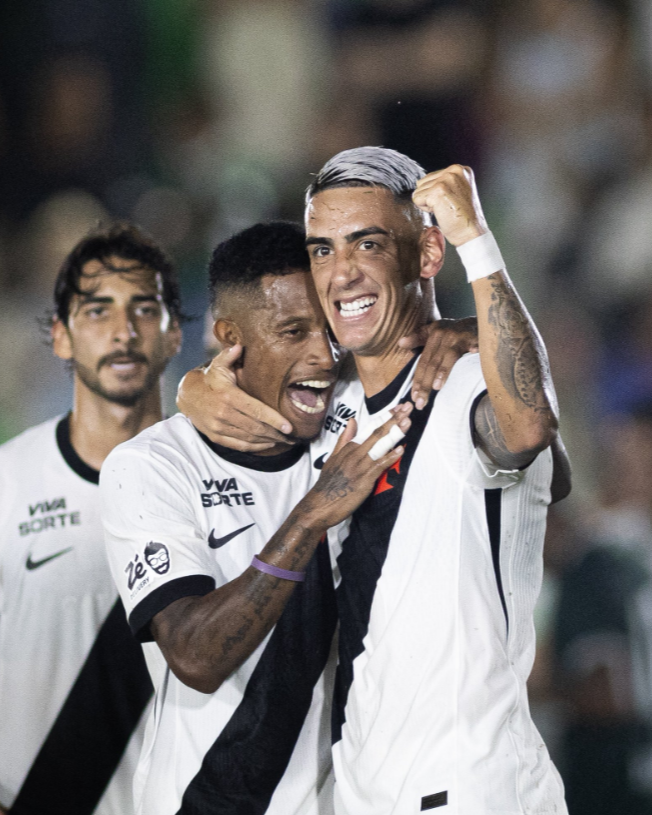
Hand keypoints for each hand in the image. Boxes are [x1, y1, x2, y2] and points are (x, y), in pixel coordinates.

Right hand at [176, 345, 292, 451]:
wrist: (187, 396)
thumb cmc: (210, 379)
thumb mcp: (218, 365)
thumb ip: (229, 356)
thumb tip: (239, 346)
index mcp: (228, 396)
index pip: (256, 411)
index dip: (274, 420)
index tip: (289, 426)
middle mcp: (223, 414)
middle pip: (256, 427)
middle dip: (276, 433)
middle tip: (292, 436)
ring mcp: (219, 427)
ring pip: (249, 438)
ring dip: (269, 441)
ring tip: (284, 440)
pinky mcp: (216, 436)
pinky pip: (239, 445)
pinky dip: (256, 447)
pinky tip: (268, 443)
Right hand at [304, 405, 411, 528]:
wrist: (320, 504)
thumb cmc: (329, 483)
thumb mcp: (334, 457)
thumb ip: (345, 439)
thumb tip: (352, 420)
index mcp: (349, 447)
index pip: (371, 427)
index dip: (386, 416)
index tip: (399, 407)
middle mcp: (355, 453)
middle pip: (377, 432)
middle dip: (395, 419)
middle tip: (408, 407)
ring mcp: (359, 466)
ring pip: (380, 446)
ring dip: (395, 433)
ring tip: (408, 421)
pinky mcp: (364, 480)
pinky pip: (379, 466)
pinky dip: (390, 457)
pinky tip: (401, 450)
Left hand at [399, 317, 478, 407]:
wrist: (476, 321)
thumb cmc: (453, 329)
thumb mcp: (433, 330)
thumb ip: (417, 338)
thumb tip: (400, 343)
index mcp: (433, 336)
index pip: (423, 361)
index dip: (418, 379)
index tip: (413, 396)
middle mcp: (444, 336)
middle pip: (433, 363)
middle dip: (426, 384)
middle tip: (421, 402)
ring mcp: (459, 336)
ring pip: (449, 357)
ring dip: (443, 372)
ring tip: (436, 388)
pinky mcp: (474, 337)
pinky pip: (474, 344)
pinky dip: (474, 348)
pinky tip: (474, 352)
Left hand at [412, 164, 487, 246]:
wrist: (471, 232)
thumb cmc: (462, 217)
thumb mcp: (457, 191)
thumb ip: (444, 182)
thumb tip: (419, 182)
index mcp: (460, 169)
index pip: (431, 177)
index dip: (436, 194)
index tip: (451, 202)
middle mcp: (454, 170)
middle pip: (423, 182)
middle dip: (431, 197)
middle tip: (448, 206)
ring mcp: (446, 179)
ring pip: (419, 190)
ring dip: (428, 203)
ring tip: (445, 208)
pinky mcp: (437, 190)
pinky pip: (417, 198)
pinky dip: (425, 209)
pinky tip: (441, 212)